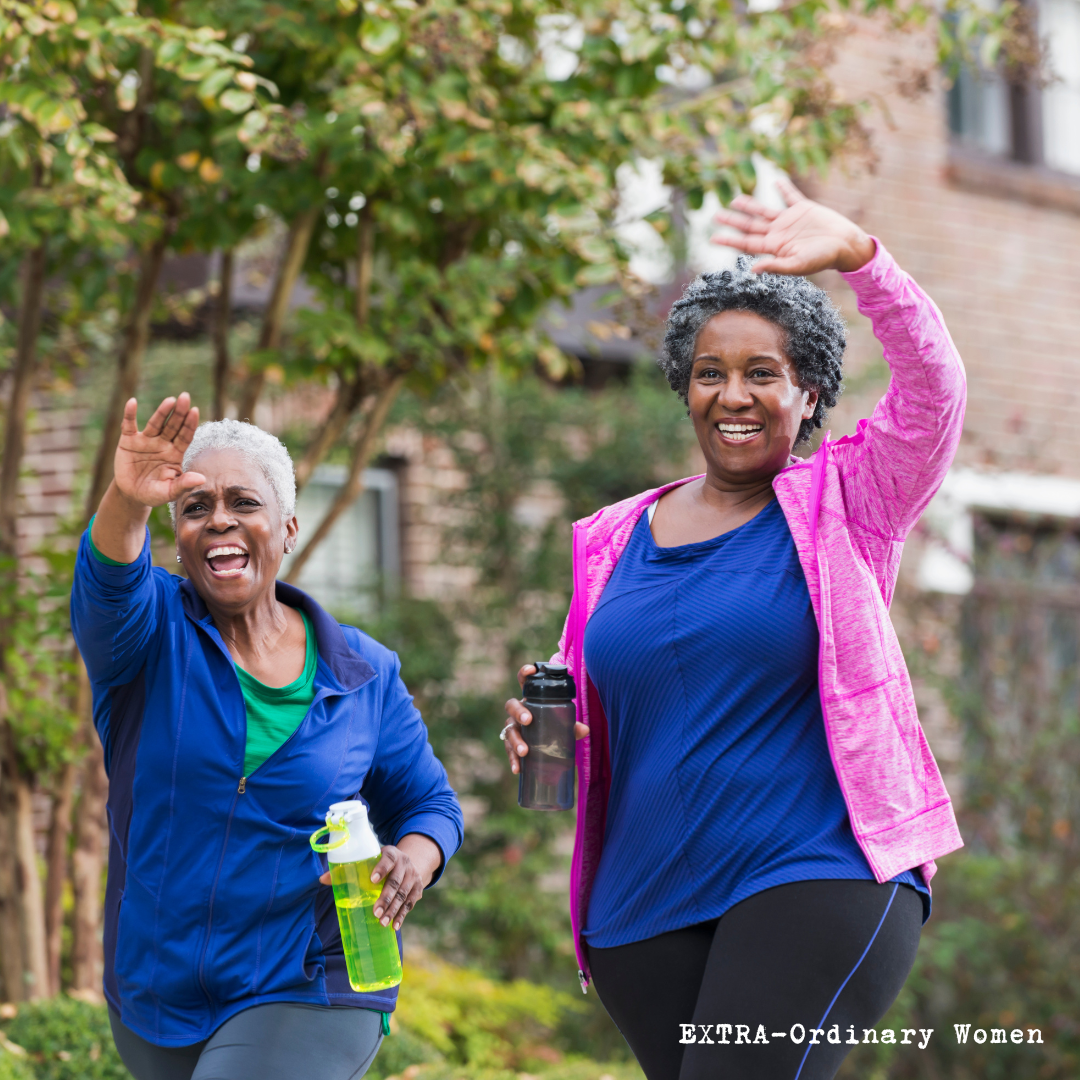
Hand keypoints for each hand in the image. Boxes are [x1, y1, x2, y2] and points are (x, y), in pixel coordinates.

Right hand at [113, 393, 205, 508]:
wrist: (132, 495)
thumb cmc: (154, 493)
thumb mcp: (169, 492)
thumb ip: (183, 484)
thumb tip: (202, 478)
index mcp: (175, 453)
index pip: (185, 436)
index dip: (190, 424)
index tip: (196, 411)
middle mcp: (163, 443)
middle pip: (173, 426)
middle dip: (180, 412)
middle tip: (185, 397)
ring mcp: (146, 440)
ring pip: (155, 423)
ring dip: (162, 412)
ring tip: (170, 400)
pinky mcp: (129, 441)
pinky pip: (129, 425)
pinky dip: (129, 414)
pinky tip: (132, 402)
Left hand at [318, 834, 440, 930]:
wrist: (408, 863)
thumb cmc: (380, 864)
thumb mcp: (369, 861)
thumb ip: (346, 870)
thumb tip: (321, 880)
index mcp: (391, 854)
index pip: (388, 859)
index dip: (381, 868)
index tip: (371, 880)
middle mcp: (405, 864)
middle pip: (396, 881)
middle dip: (386, 898)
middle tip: (375, 913)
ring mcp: (413, 877)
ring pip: (403, 895)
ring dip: (393, 910)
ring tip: (382, 923)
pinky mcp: (417, 890)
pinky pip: (410, 904)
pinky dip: (402, 915)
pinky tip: (394, 926)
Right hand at [501, 664, 589, 775]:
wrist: (546, 744)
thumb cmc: (554, 725)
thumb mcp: (564, 723)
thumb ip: (572, 726)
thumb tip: (585, 730)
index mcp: (531, 699)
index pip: (524, 682)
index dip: (525, 673)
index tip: (531, 670)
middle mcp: (519, 711)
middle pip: (511, 706)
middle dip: (519, 712)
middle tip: (528, 720)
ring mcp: (513, 727)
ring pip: (508, 730)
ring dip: (515, 740)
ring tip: (524, 751)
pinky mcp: (512, 745)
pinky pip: (509, 751)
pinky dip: (513, 760)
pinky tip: (518, 769)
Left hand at [711, 175, 875, 275]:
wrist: (845, 246)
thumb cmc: (822, 259)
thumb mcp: (798, 265)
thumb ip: (775, 266)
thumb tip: (753, 269)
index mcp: (774, 247)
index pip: (746, 244)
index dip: (730, 240)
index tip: (713, 238)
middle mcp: (778, 233)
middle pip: (750, 226)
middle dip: (733, 221)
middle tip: (715, 216)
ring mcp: (790, 221)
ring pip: (764, 211)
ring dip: (750, 205)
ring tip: (735, 200)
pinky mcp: (804, 208)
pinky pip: (791, 196)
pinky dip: (784, 188)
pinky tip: (775, 181)